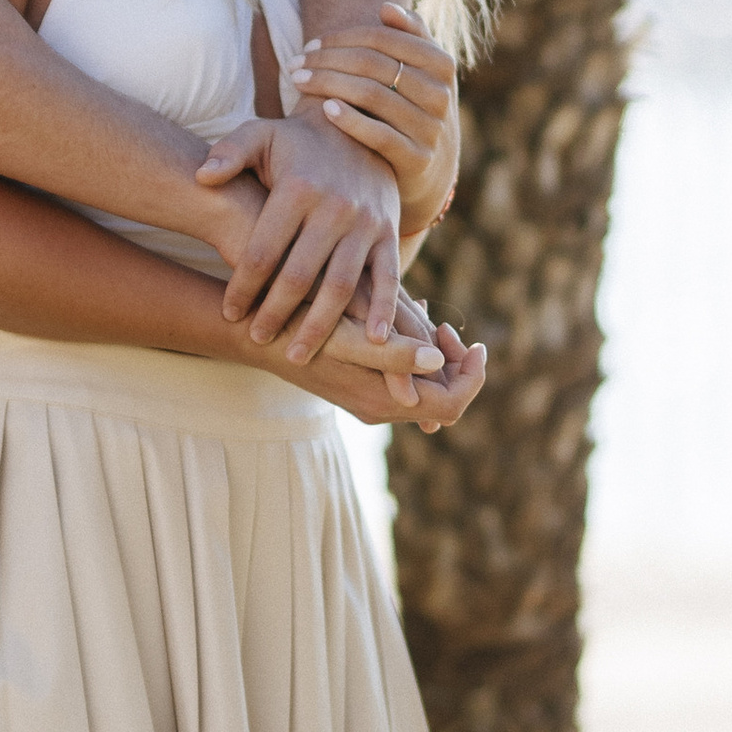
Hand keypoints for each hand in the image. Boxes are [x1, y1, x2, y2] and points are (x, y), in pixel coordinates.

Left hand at [194, 107, 404, 359]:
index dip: (243, 286)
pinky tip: (370, 341)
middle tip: (257, 339)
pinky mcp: (389, 233)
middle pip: (300, 275)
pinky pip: (387, 277)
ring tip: (297, 355)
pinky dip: (382, 310)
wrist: (358, 128)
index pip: (264, 250)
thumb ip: (228, 152)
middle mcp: (334, 208)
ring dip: (320, 325)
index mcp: (298, 188)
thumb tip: (201, 177)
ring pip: (342, 285)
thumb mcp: (260, 134)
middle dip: (276, 313)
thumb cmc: (296, 142)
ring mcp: (365, 224)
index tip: (229, 312)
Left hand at [288, 7, 459, 233]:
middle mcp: (441, 94)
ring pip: (372, 95)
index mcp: (442, 64)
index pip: (383, 38)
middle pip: (373, 65)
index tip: (309, 45)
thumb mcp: (422, 72)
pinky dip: (349, 119)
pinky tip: (324, 109)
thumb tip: (386, 8)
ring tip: (298, 83)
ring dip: (328, 85)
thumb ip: (411, 36)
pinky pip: (379, 134)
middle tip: (294, 64)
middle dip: (327, 60)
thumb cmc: (413, 108)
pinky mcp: (417, 159)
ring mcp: (431, 128)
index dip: (341, 38)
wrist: (432, 171)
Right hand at [294, 316, 487, 434]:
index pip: (453, 404)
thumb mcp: (347, 336)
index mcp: (382, 401)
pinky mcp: (360, 387)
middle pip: (444, 401)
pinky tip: (410, 324)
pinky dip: (417, 357)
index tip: (475, 341)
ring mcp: (369, 401)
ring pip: (426, 392)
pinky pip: (405, 381)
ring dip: (438, 360)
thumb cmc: (299, 327)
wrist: (256, 331)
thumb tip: (439, 360)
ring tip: (432, 322)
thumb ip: (393, 353)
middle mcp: (379, 409)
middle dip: (457, 365)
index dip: (472, 375)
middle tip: (447, 328)